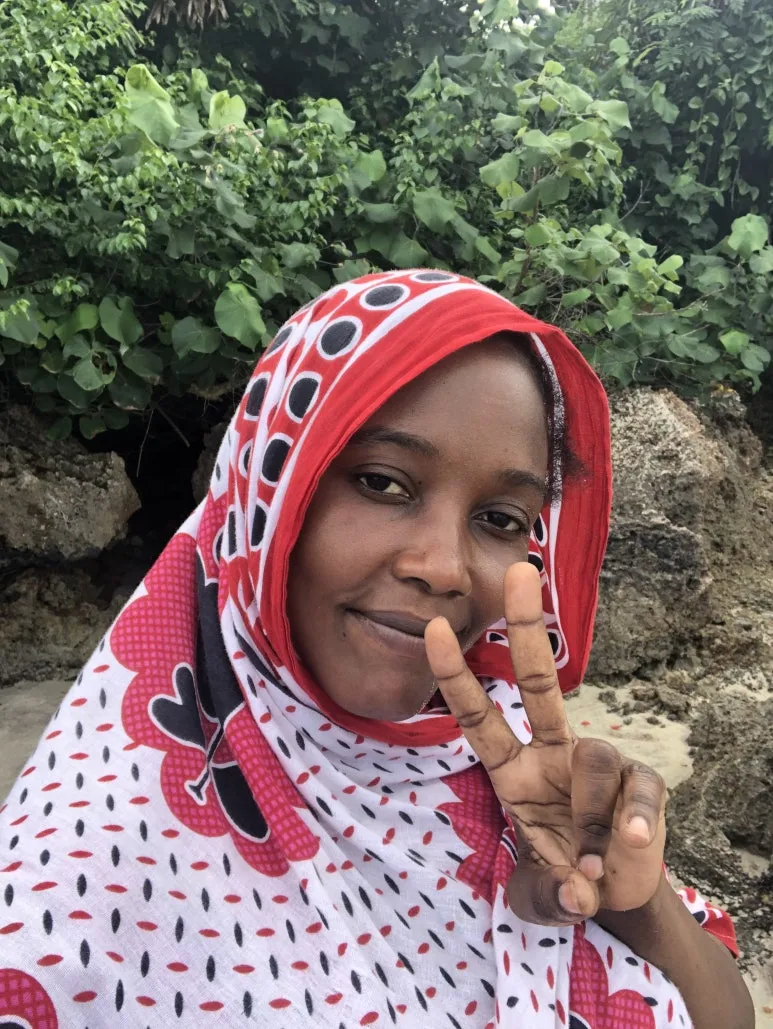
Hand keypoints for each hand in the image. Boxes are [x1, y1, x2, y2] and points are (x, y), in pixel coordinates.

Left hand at [424, 562, 666, 926]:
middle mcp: (553, 755)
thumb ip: (547, 894)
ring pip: (593, 757)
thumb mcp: (539, 891)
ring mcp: (597, 765)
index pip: (478, 717)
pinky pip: (636, 789)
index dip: (455, 675)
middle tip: (519, 572)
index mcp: (513, 771)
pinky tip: (627, 845)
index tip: (431, 629)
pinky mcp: (641, 783)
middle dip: (525, 627)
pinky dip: (631, 822)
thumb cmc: (565, 878)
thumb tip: (576, 892)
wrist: (619, 896)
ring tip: (589, 864)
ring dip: (588, 815)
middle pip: (538, 681)